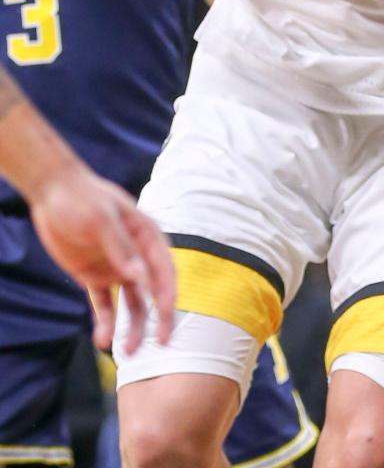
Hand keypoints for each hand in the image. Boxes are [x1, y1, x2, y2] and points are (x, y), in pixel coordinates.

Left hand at [30, 163, 174, 353]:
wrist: (52, 193)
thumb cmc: (82, 198)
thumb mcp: (100, 219)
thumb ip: (120, 247)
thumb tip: (141, 277)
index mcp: (147, 236)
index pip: (164, 270)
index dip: (168, 295)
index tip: (167, 319)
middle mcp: (136, 254)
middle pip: (154, 291)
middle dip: (159, 318)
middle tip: (161, 345)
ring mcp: (117, 267)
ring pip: (132, 304)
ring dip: (133, 328)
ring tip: (127, 352)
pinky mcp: (95, 277)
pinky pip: (105, 305)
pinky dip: (106, 323)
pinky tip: (102, 341)